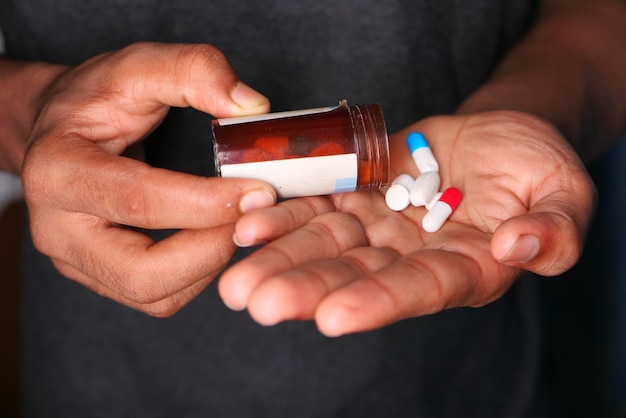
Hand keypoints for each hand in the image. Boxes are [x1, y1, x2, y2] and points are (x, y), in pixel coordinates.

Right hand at [22, 42, 276, 315]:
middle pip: (143, 273)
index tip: (260, 192)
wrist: (57, 132)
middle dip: (211, 249)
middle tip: (253, 215)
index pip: (140, 201)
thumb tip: (252, 106)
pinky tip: (214, 236)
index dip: (207, 203)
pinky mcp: (98, 277)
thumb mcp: (135, 66)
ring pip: (154, 295)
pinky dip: (197, 275)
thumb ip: (193, 71)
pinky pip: (157, 297)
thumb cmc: (94, 101)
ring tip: (235, 222)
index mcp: (60, 170)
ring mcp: (75, 260)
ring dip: (208, 265)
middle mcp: (57, 228)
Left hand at [218, 110, 595, 335]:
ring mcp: (381, 226)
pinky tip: (249, 226)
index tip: (333, 318)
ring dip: (281, 259)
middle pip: (356, 275)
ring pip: (327, 245)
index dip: (378, 302)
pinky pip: (318, 205)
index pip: (419, 290)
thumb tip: (519, 246)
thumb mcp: (565, 193)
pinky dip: (285, 215)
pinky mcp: (359, 193)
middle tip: (257, 303)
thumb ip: (554, 228)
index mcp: (466, 268)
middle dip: (307, 288)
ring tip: (237, 279)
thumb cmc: (538, 167)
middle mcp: (413, 256)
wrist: (498, 136)